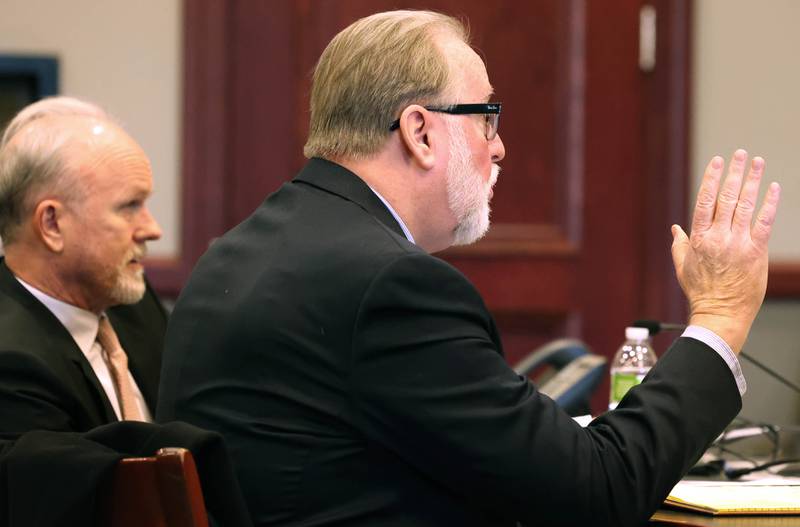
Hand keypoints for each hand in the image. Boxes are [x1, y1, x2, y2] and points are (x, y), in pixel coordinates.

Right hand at [671, 149, 780, 353]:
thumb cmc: (700, 292)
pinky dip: (769, 203)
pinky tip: (773, 188)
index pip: (705, 200)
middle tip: (741, 154)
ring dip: (753, 180)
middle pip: (727, 197)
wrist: (721, 312)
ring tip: (757, 163)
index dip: (712, 178)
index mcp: (699, 238)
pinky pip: (764, 222)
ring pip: (746, 205)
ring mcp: (738, 243)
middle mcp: (718, 237)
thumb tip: (675, 228)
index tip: (718, 161)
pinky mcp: (756, 251)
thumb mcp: (683, 266)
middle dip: (735, 172)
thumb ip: (679, 244)